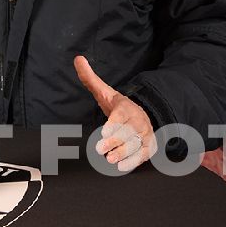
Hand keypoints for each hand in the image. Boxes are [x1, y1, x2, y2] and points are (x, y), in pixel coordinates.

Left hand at [74, 55, 156, 172]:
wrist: (142, 115)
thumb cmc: (118, 106)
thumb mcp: (104, 92)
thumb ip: (90, 78)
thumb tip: (78, 59)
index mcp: (125, 108)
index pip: (120, 116)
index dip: (113, 124)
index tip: (104, 132)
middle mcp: (137, 122)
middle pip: (127, 133)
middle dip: (115, 142)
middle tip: (102, 150)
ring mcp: (144, 135)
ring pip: (135, 145)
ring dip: (123, 153)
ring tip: (111, 159)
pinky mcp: (148, 147)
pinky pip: (142, 155)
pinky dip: (133, 162)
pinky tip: (122, 166)